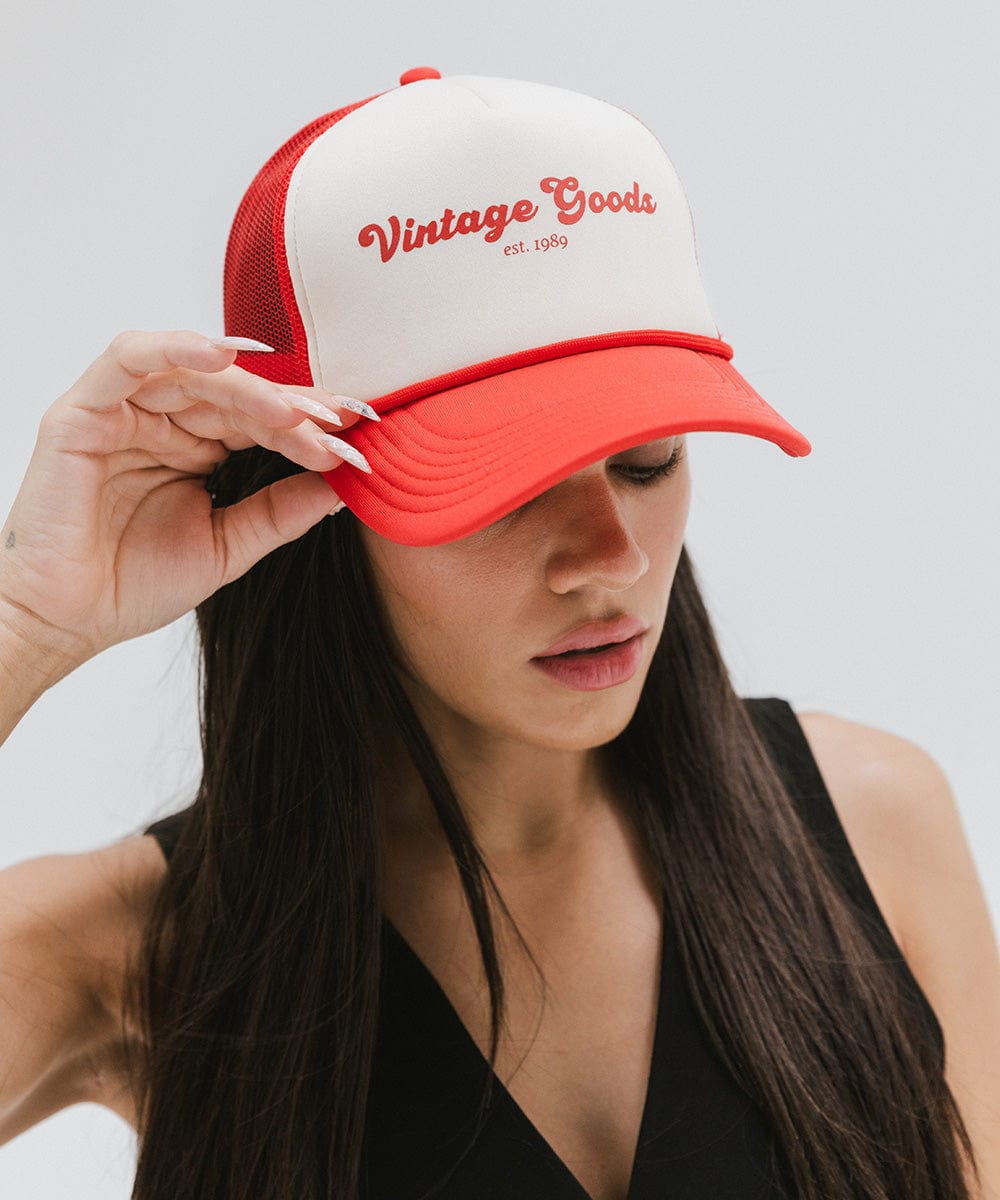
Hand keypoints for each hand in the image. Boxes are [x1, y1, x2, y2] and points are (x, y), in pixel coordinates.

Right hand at [0, 329, 370, 671]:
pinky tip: (221, 358)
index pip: (261, 420)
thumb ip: (280, 511)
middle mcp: (164, 421)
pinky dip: (174, 347)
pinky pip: (128, 359)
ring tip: (295, 412)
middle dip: (292, 407)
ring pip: (195, 374)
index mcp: (198, 447)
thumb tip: (343, 484)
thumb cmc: (134, 584)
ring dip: (251, 388)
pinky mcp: (83, 411)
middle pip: (237, 393)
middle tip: (338, 423)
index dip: (309, 424)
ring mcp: (123, 411)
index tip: (360, 437)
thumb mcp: (229, 545)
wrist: (69, 621)